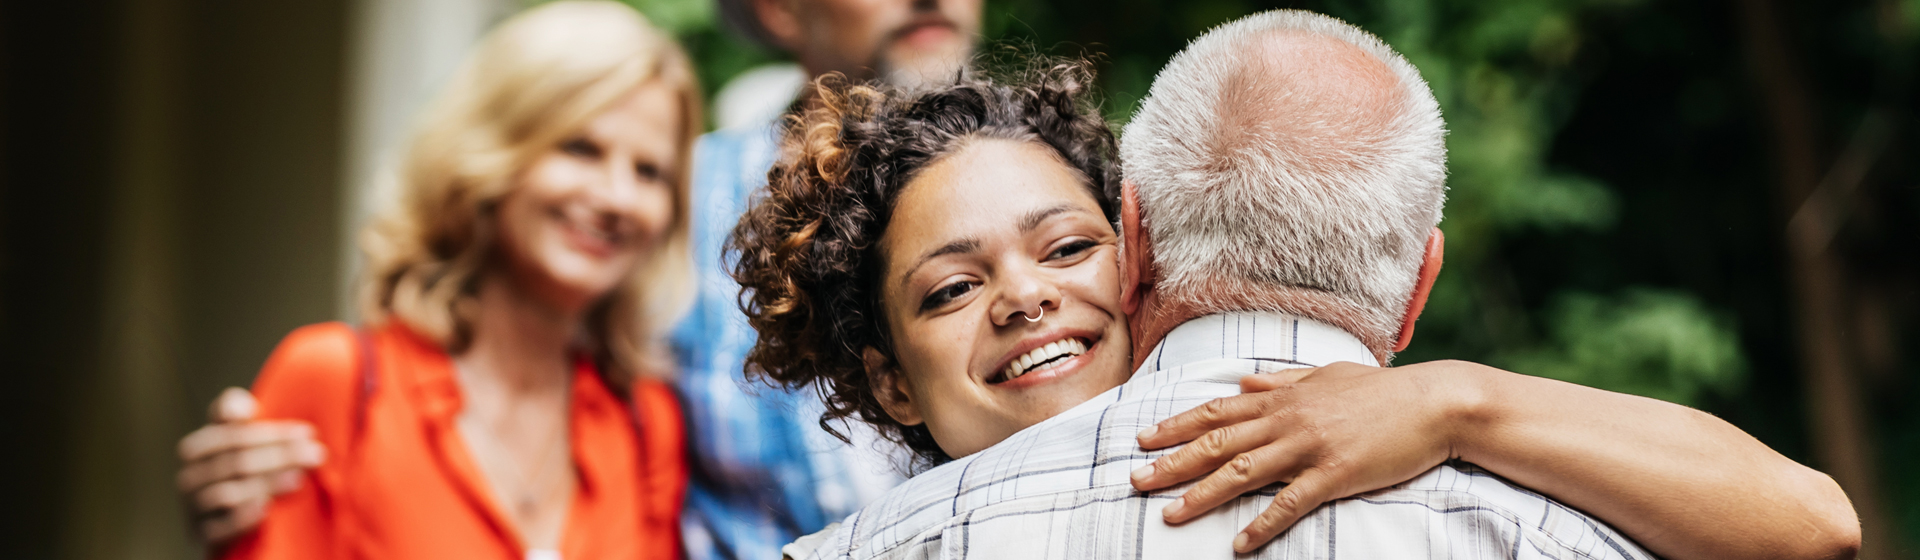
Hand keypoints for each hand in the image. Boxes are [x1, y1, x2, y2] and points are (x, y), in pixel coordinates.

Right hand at [176, 387, 325, 546]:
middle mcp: (189, 478)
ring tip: (299, 479)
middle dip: (279, 456)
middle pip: (235, 464)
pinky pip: (218, 528)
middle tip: (316, 455)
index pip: (232, 437)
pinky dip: (242, 518)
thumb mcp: (238, 437)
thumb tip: (241, 408)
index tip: (308, 433)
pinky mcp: (201, 535)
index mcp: (196, 449)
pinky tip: (267, 509)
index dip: (271, 434)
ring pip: (227, 494)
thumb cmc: (241, 466)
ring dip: (267, 485)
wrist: (228, 520)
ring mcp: (193, 509)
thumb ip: (235, 412)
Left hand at [1129, 361, 1475, 552]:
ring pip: (1243, 472)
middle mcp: (1288, 420)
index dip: (1177, 425)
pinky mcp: (1335, 474)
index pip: (1217, 412)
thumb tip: (1241, 382)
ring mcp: (1310, 447)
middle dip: (1173, 462)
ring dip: (1203, 495)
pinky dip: (1262, 523)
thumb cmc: (1382, 391)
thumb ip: (1281, 381)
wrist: (1435, 403)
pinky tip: (1239, 542)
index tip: (1144, 438)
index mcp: (1283, 398)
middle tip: (1135, 479)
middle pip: (1218, 443)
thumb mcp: (1326, 375)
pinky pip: (1291, 503)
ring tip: (1171, 515)